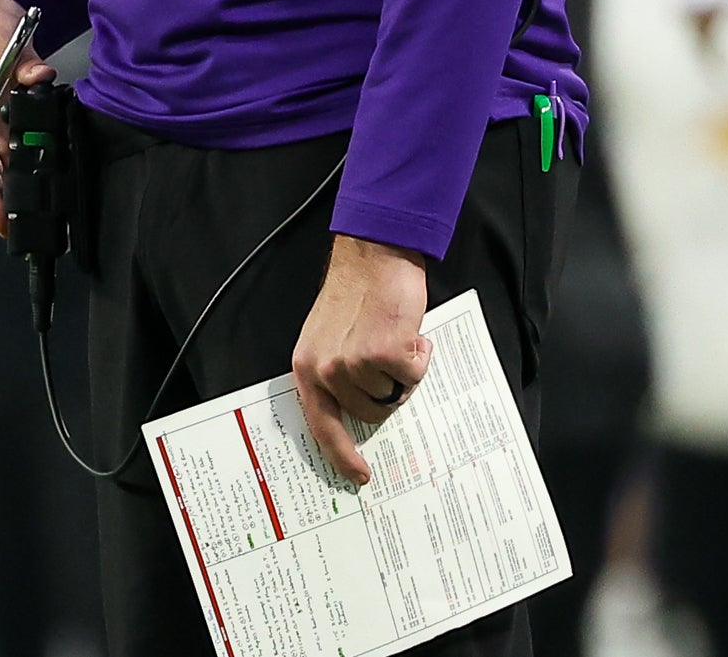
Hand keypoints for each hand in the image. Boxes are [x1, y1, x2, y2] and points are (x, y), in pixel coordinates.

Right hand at [0, 0, 49, 232]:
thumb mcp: (2, 30)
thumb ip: (21, 56)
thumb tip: (42, 75)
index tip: (2, 147)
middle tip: (3, 219)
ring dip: (2, 188)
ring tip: (17, 218)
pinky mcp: (0, 117)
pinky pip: (7, 148)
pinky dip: (17, 167)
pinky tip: (32, 185)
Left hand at [292, 235, 430, 486]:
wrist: (375, 252)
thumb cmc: (357, 291)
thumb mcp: (330, 336)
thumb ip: (338, 372)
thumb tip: (362, 409)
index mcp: (308, 367)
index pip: (321, 426)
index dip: (341, 455)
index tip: (358, 475)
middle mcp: (326, 370)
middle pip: (369, 413)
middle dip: (387, 393)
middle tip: (392, 360)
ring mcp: (354, 364)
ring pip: (393, 396)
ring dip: (403, 371)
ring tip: (397, 337)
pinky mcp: (384, 354)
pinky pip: (413, 376)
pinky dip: (420, 357)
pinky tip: (410, 331)